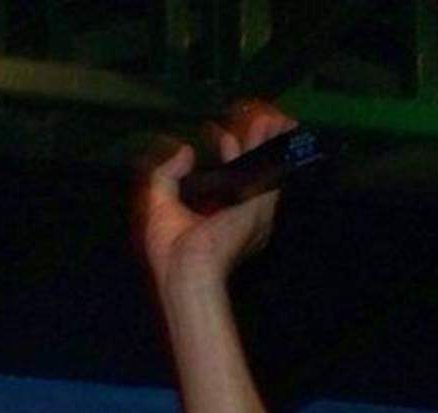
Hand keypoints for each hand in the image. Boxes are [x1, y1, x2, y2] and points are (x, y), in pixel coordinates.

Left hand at [138, 101, 295, 290]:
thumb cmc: (172, 250)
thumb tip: (185, 150)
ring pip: (266, 165)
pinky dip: (275, 145)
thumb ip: (167, 175)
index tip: (221, 135)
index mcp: (221, 217)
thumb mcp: (160, 206)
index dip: (230, 155)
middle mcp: (242, 212)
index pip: (232, 180)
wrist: (186, 271)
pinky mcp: (262, 202)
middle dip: (257, 142)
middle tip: (259, 118)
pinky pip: (273, 167)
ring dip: (269, 138)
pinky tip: (277, 126)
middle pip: (254, 169)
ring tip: (271, 116)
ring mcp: (255, 208)